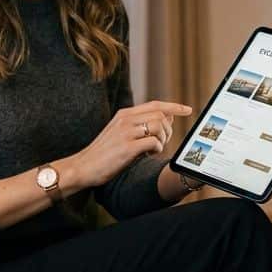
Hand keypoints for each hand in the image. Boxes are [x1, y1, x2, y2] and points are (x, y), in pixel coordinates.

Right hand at [65, 100, 192, 185]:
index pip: (156, 105)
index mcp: (125, 114)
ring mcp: (126, 132)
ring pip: (159, 127)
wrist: (83, 166)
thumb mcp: (121, 133)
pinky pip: (154, 142)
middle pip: (161, 115)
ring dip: (163, 140)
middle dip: (169, 130)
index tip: (188, 110)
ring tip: (153, 149)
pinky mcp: (127, 147)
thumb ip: (142, 124)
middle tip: (162, 142)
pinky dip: (157, 149)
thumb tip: (167, 118)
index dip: (174, 106)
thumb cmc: (104, 153)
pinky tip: (148, 154)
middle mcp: (126, 119)